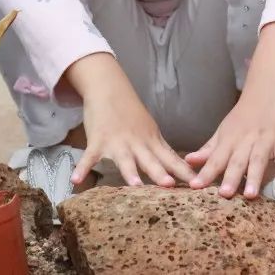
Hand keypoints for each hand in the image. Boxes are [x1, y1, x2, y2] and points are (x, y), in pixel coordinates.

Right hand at [66, 55, 193, 188]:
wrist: (109, 88)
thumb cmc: (131, 113)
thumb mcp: (150, 131)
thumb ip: (161, 151)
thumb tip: (180, 169)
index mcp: (152, 142)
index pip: (172, 159)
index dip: (185, 172)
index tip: (199, 185)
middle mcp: (138, 144)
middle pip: (151, 161)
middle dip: (160, 174)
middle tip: (170, 186)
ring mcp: (118, 142)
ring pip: (125, 159)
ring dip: (130, 172)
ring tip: (134, 186)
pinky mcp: (98, 140)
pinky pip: (90, 156)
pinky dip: (82, 167)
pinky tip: (75, 181)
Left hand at [187, 86, 274, 200]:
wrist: (267, 88)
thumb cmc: (244, 115)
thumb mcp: (224, 131)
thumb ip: (208, 149)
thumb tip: (188, 162)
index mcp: (229, 139)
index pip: (215, 158)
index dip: (206, 172)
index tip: (195, 186)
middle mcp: (245, 140)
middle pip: (237, 160)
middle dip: (231, 177)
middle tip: (225, 195)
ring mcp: (265, 139)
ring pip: (258, 159)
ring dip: (254, 176)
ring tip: (251, 195)